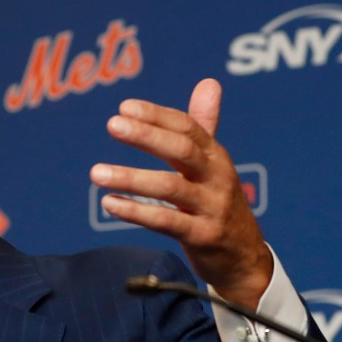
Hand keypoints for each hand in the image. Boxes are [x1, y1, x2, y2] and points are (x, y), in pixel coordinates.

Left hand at [89, 79, 271, 308]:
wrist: (244, 259)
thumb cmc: (219, 205)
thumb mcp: (214, 165)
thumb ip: (204, 127)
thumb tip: (209, 82)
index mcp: (216, 157)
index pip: (188, 127)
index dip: (157, 115)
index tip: (124, 107)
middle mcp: (217, 178)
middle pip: (182, 150)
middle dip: (147, 136)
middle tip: (112, 124)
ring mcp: (212, 208)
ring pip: (170, 188)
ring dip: (131, 178)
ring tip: (96, 172)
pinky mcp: (203, 237)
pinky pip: (166, 222)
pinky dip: (136, 212)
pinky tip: (109, 204)